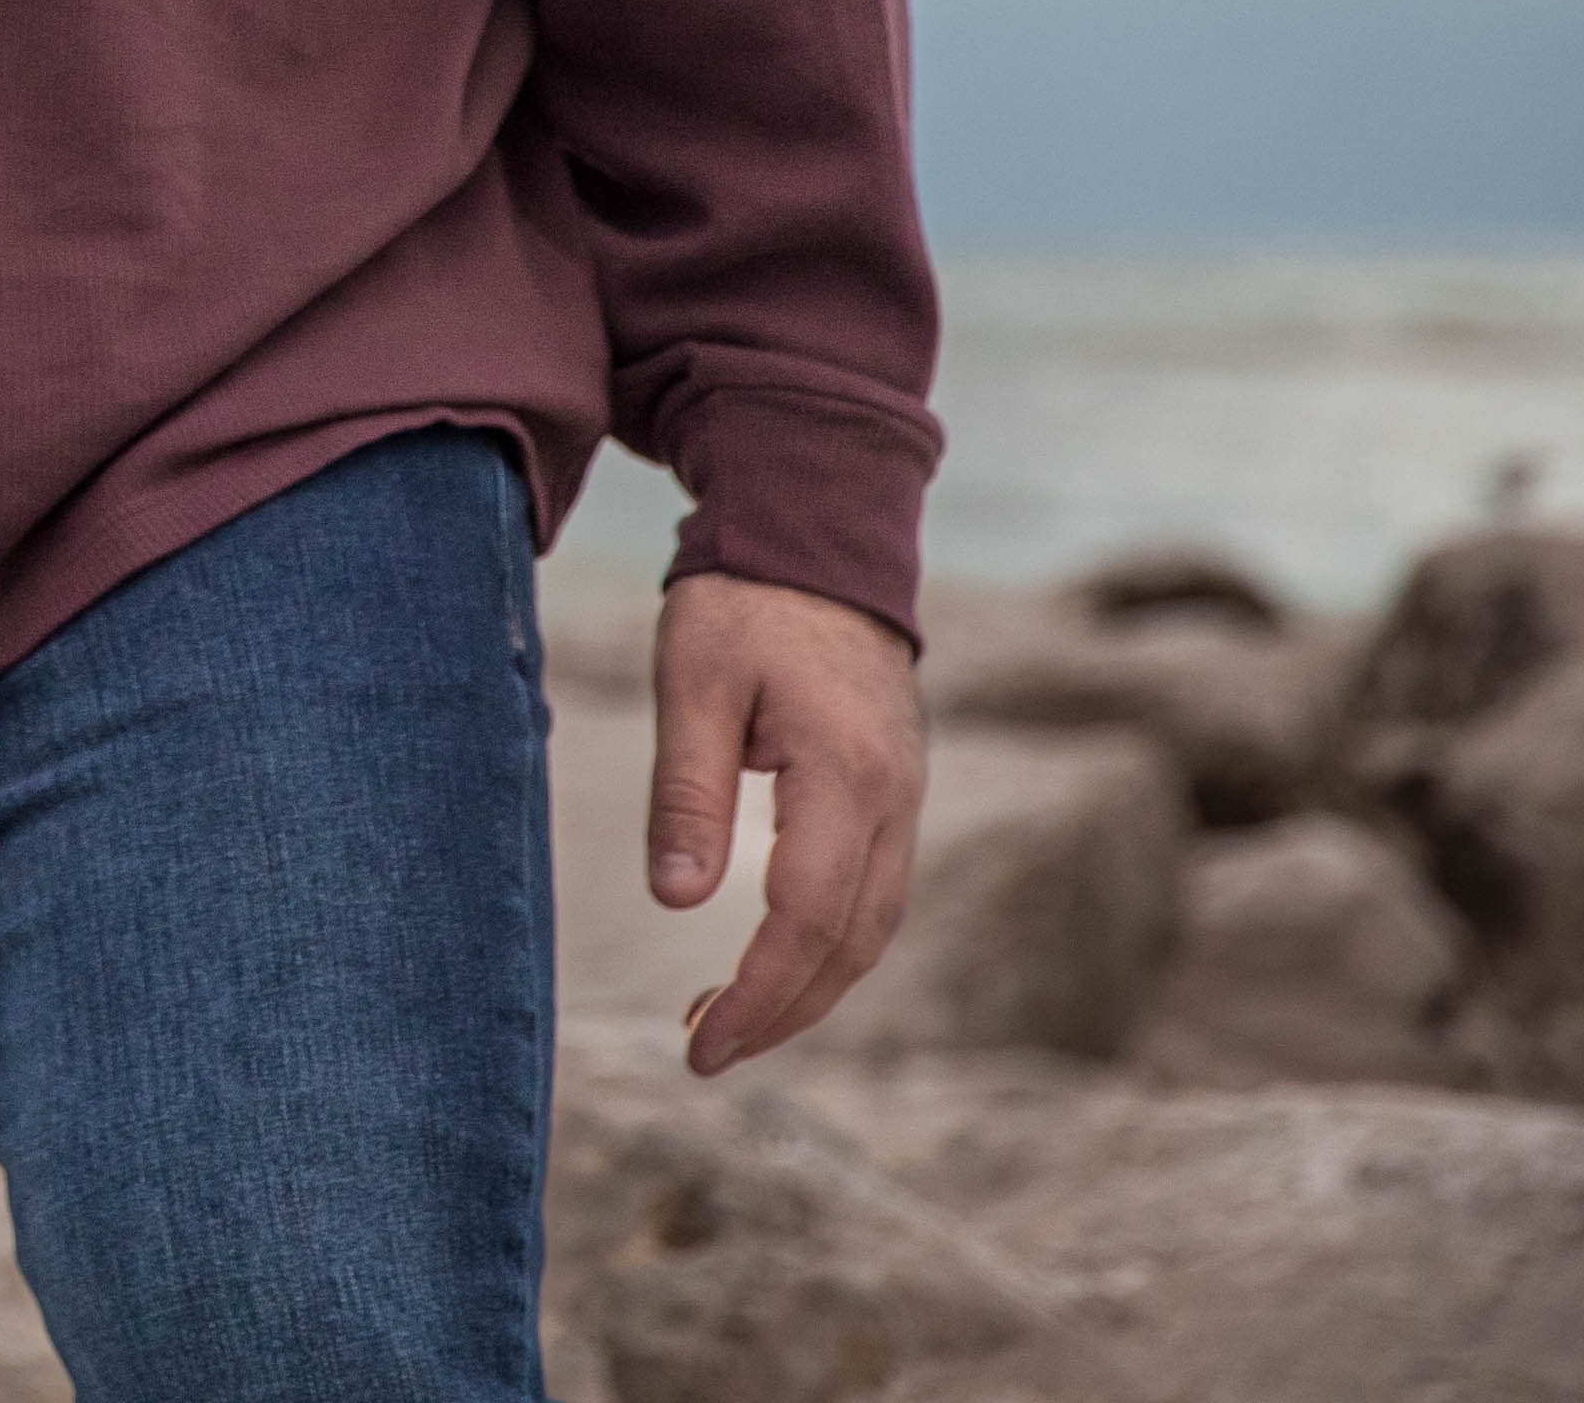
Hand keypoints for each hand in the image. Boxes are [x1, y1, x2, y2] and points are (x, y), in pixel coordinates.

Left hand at [651, 569, 924, 1070]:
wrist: (818, 532)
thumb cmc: (743, 600)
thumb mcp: (692, 683)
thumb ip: (688, 794)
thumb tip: (677, 902)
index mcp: (846, 775)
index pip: (807, 918)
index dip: (758, 993)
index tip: (703, 1042)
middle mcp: (896, 799)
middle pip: (853, 943)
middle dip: (784, 1010)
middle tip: (708, 1052)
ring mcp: (906, 797)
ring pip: (874, 927)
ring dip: (811, 986)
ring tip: (730, 1022)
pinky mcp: (896, 791)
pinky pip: (876, 892)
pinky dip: (831, 943)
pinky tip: (777, 960)